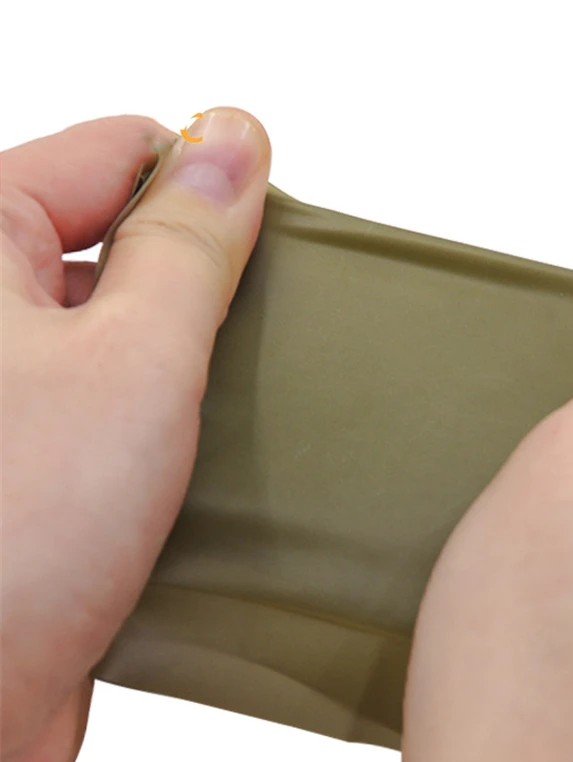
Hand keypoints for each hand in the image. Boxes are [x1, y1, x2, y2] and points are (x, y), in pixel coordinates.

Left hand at [1, 109, 270, 761]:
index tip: (272, 240)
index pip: (120, 155)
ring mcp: (24, 374)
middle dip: (210, 278)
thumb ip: (187, 244)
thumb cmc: (16, 534)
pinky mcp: (51, 439)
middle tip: (265, 332)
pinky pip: (137, 387)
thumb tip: (234, 140)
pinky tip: (223, 435)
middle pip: (131, 237)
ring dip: (204, 349)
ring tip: (252, 389)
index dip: (206, 186)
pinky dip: (185, 402)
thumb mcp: (134, 359)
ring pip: (142, 319)